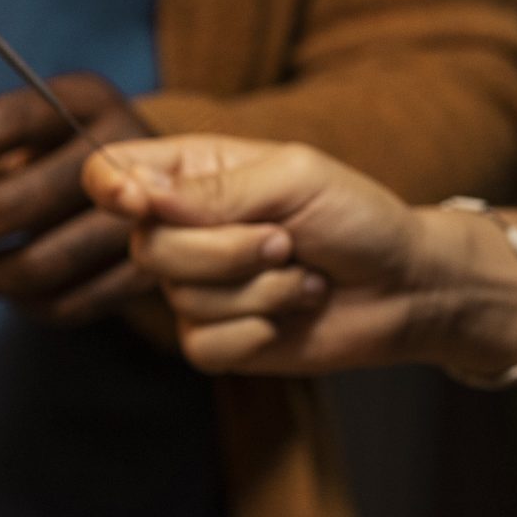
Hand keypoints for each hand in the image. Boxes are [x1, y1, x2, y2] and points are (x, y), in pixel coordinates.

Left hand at [0, 74, 152, 324]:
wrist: (163, 185)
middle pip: (16, 202)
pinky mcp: (154, 270)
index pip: (2, 124)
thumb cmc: (56, 156)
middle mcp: (125, 147)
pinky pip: (73, 304)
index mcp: (83, 98)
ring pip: (41, 265)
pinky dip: (24, 306)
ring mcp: (149, 214)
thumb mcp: (18, 140)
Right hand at [83, 135, 516, 377]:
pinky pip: (202, 342)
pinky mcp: (212, 338)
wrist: (408, 287)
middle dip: (225, 250)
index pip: (109, 173)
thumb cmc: (358, 218)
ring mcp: (192, 287)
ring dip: (260, 290)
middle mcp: (180, 229)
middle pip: (145, 247)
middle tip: (285, 242)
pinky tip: (291, 312)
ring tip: (302, 275)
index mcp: (190, 175)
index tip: (137, 201)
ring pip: (179, 297)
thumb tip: (133, 193)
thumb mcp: (295, 179)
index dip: (109, 188)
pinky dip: (257, 330)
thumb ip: (213, 188)